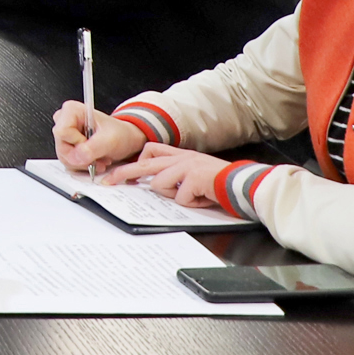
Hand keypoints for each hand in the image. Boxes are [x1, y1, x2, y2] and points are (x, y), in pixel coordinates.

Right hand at [53, 100, 144, 173]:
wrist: (126, 140)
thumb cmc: (120, 134)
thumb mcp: (110, 140)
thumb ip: (93, 148)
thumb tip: (77, 157)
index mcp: (72, 111)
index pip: (62, 132)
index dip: (77, 143)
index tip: (91, 144)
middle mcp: (65, 121)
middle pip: (62, 147)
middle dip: (81, 158)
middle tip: (97, 156)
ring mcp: (65, 135)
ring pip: (64, 157)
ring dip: (83, 163)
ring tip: (98, 159)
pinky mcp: (67, 146)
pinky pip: (68, 162)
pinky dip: (82, 165)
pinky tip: (94, 160)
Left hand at [107, 144, 230, 209]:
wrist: (245, 184)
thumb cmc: (222, 183)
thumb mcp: (195, 174)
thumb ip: (177, 175)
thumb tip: (156, 186)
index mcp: (182, 155)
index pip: (151, 151)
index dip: (135, 163)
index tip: (120, 174)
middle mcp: (182, 158)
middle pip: (144, 163)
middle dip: (124, 173)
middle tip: (108, 182)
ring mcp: (187, 166)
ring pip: (160, 184)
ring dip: (174, 195)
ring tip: (194, 196)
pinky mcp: (194, 177)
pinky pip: (180, 197)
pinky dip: (191, 203)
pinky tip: (204, 198)